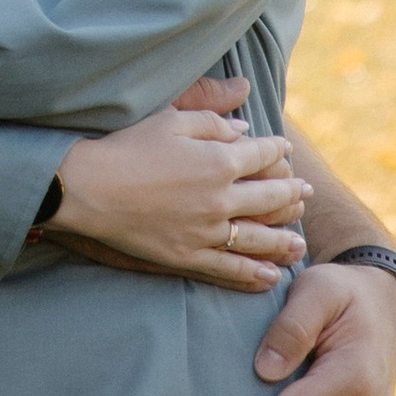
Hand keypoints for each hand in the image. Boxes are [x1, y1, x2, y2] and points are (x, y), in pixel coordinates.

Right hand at [46, 95, 308, 289]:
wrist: (89, 188)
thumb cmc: (127, 145)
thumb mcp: (170, 118)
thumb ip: (212, 119)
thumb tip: (244, 129)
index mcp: (218, 160)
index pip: (261, 155)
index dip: (276, 150)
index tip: (285, 149)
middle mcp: (221, 199)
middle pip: (269, 197)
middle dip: (291, 192)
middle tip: (306, 192)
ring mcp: (206, 232)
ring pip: (258, 239)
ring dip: (283, 240)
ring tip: (300, 242)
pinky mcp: (188, 256)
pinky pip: (230, 269)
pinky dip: (253, 274)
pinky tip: (270, 277)